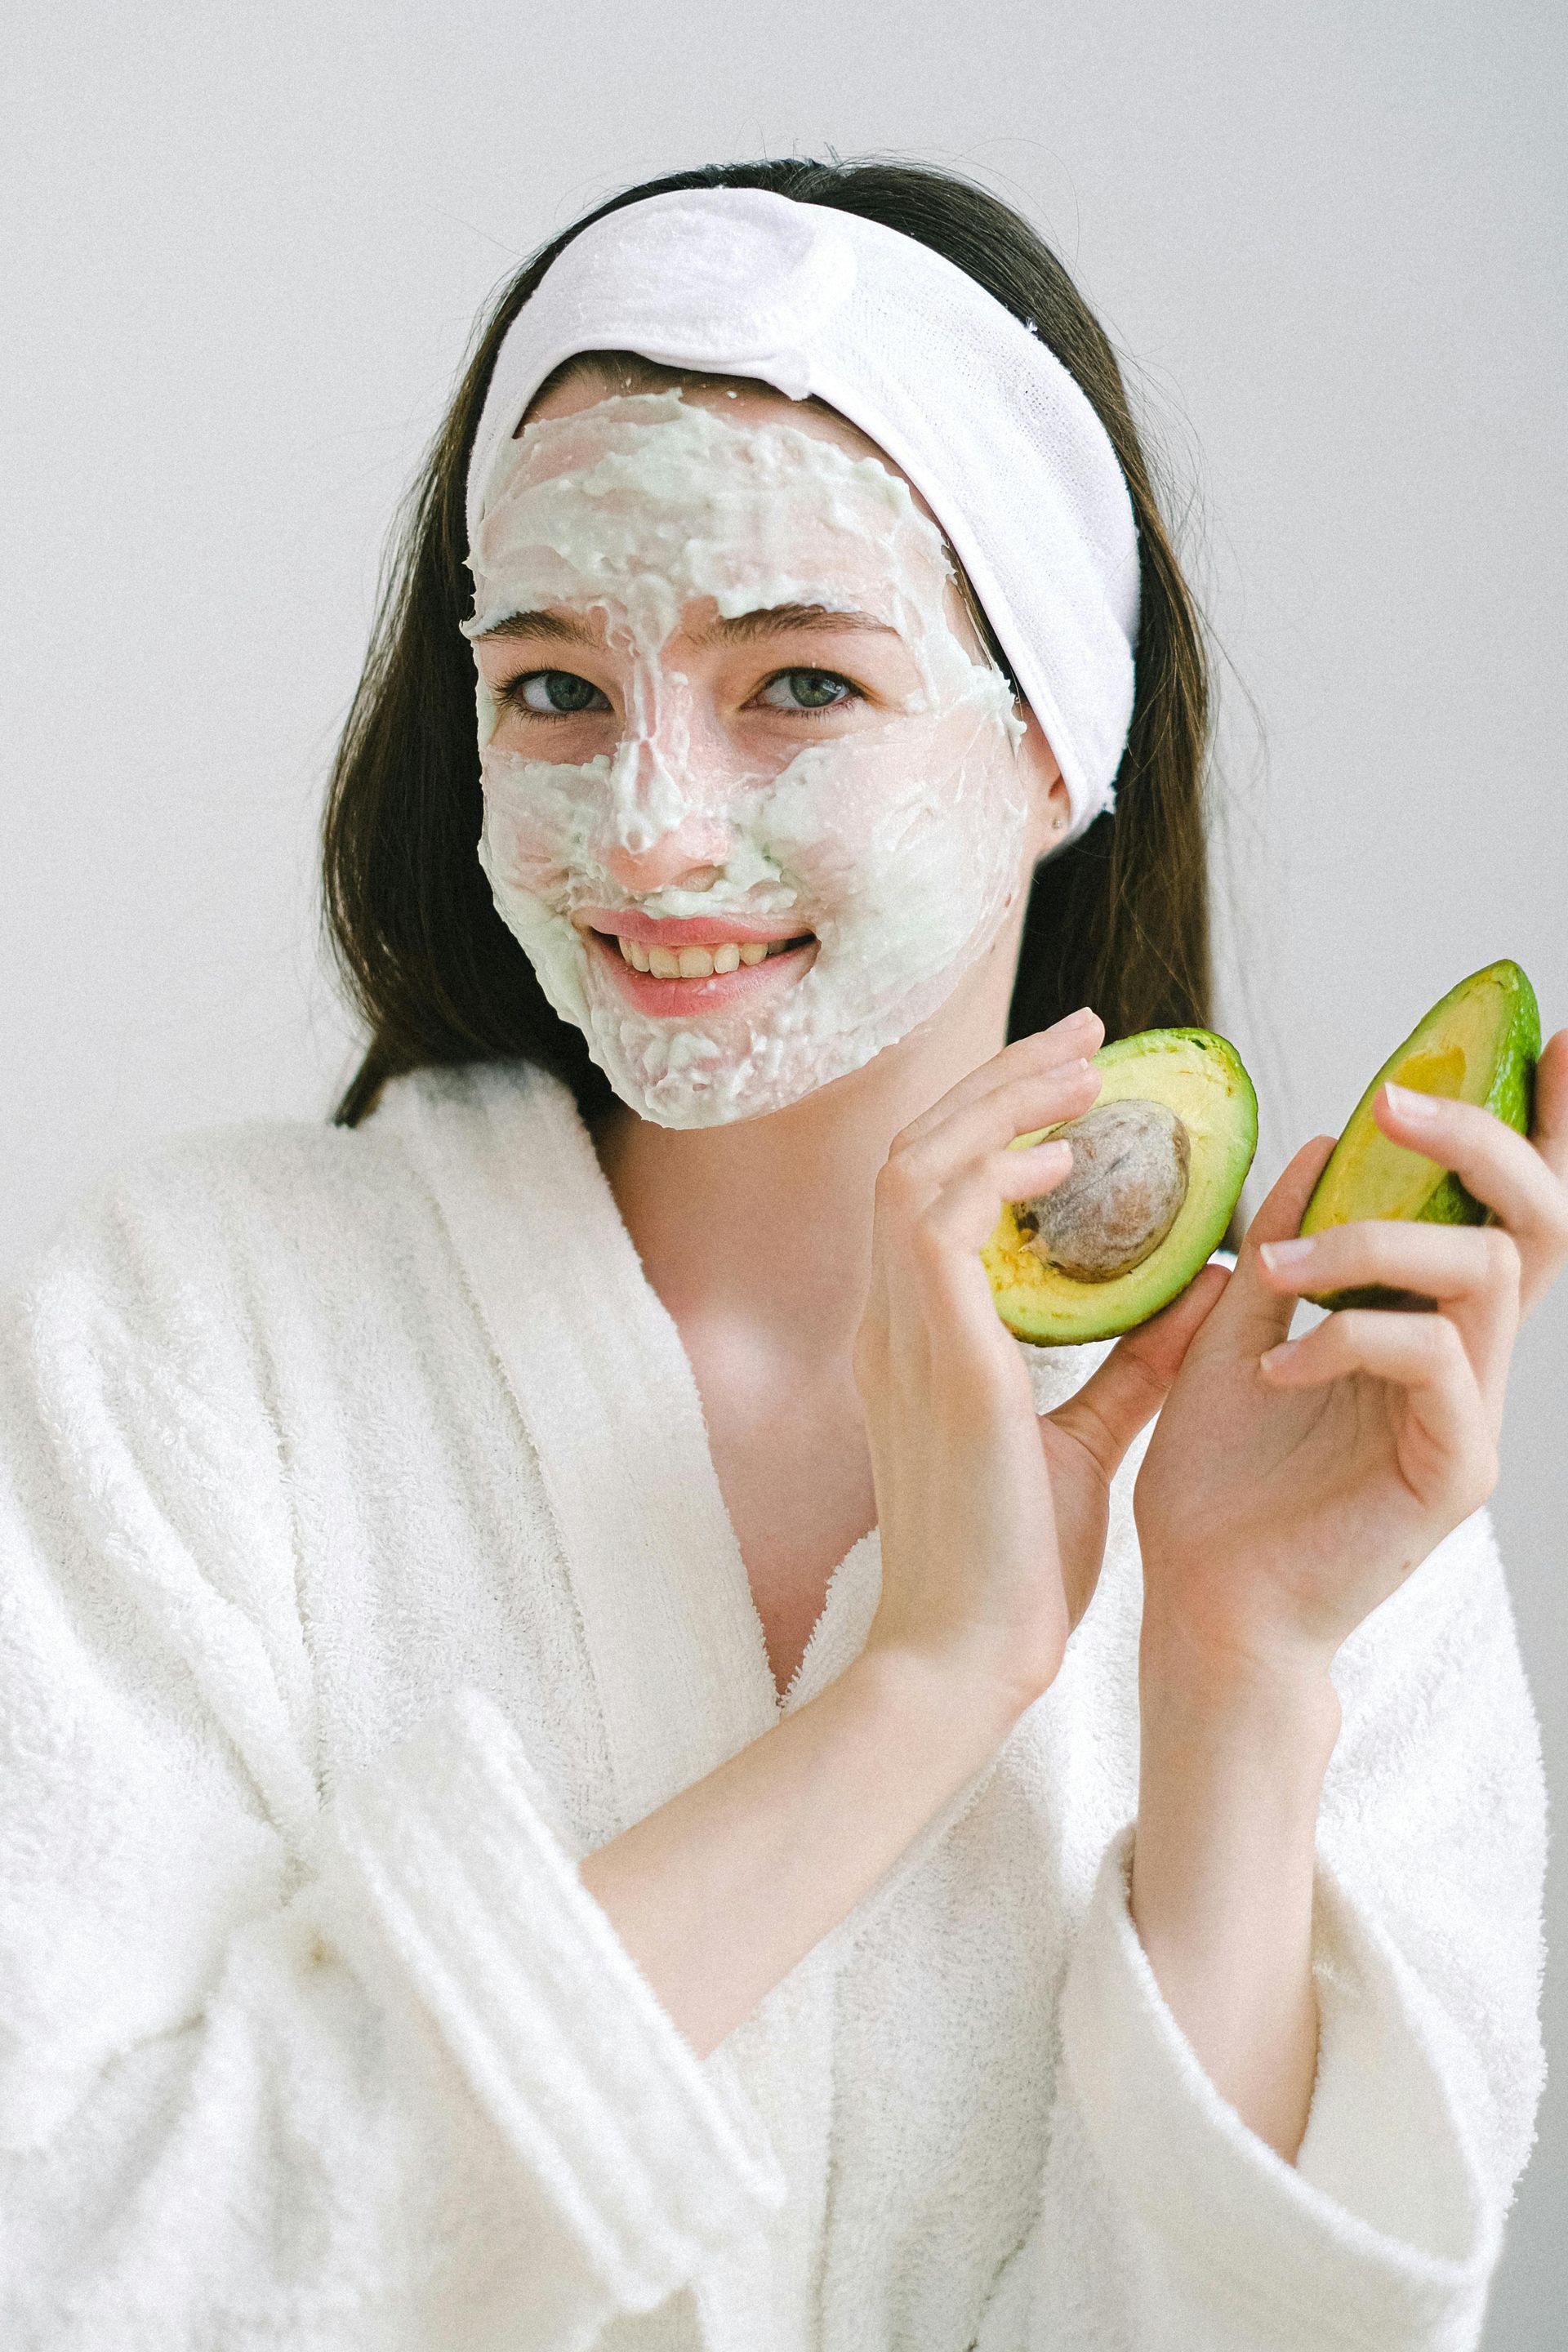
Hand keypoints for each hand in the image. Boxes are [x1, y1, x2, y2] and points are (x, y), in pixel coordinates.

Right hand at [856, 1007, 1225, 1728]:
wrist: (963, 1658)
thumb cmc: (1015, 1568)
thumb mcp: (1085, 1443)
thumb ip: (1135, 1366)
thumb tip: (1209, 1292)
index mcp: (915, 1340)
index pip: (932, 1190)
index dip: (996, 1121)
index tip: (1076, 1086)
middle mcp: (889, 1321)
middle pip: (916, 1149)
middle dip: (997, 1081)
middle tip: (1085, 1036)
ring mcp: (894, 1331)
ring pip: (916, 1161)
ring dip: (998, 1103)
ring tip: (1083, 1068)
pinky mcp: (927, 1350)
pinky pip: (935, 1216)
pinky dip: (995, 1169)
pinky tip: (1068, 1158)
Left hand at [1133, 1028, 1567, 1674]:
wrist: (1202, 1603)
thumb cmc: (1221, 1483)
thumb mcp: (1238, 1332)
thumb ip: (1287, 1244)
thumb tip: (1317, 1142)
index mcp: (1424, 1323)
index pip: (1502, 1209)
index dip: (1541, 1125)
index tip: (1559, 1038)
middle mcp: (1468, 1362)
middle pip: (1536, 1220)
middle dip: (1480, 1141)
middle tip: (1396, 1102)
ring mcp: (1472, 1418)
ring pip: (1484, 1272)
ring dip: (1374, 1244)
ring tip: (1283, 1271)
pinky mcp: (1455, 1471)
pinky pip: (1436, 1362)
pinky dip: (1350, 1339)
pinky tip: (1281, 1369)